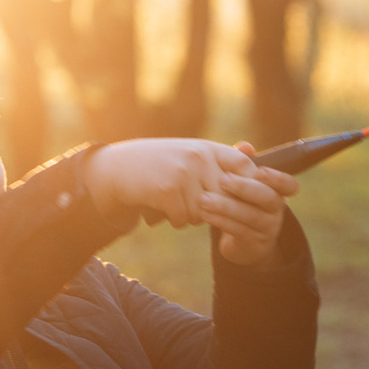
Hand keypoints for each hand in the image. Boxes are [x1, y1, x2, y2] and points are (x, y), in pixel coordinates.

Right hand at [88, 138, 249, 227]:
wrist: (118, 167)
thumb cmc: (159, 163)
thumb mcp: (189, 153)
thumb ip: (219, 157)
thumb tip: (251, 151)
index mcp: (207, 148)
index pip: (244, 166)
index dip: (250, 185)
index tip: (244, 200)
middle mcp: (199, 157)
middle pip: (227, 196)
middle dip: (218, 209)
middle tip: (203, 208)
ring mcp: (184, 172)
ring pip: (205, 212)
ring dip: (193, 216)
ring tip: (178, 203)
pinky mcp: (168, 190)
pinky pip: (185, 219)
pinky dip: (176, 220)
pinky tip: (165, 208)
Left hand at [202, 142, 299, 267]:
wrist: (240, 241)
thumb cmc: (240, 203)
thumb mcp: (243, 182)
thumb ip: (243, 163)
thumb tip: (244, 146)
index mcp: (278, 192)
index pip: (290, 185)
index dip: (278, 178)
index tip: (260, 171)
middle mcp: (277, 210)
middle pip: (268, 198)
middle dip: (245, 188)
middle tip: (222, 179)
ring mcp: (268, 228)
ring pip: (250, 216)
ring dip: (226, 206)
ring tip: (204, 199)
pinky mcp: (254, 244)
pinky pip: (238, 230)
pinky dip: (221, 221)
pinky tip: (204, 214)